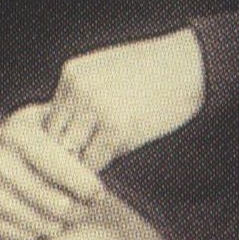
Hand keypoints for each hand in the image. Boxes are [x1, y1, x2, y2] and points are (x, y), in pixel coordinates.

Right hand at [0, 104, 109, 239]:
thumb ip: (73, 130)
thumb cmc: (31, 139)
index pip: (64, 170)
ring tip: (63, 213)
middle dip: (80, 210)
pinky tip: (37, 218)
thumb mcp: (48, 122)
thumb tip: (97, 148)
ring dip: (60, 224)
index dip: (88, 186)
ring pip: (44, 225)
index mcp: (16, 134)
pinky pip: (23, 236)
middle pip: (59, 205)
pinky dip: (36, 232)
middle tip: (86, 208)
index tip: (99, 193)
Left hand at [42, 29, 203, 165]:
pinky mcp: (116, 128)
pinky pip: (93, 162)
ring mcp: (95, 108)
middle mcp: (78, 89)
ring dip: (79, 169)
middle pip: (52, 139)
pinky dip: (99, 172)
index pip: (47, 121)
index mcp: (72, 74)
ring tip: (90, 175)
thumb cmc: (153, 70)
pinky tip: (109, 169)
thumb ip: (81, 96)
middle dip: (62, 158)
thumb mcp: (106, 71)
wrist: (191, 64)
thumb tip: (62, 135)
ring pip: (69, 154)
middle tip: (73, 175)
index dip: (57, 142)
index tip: (70, 156)